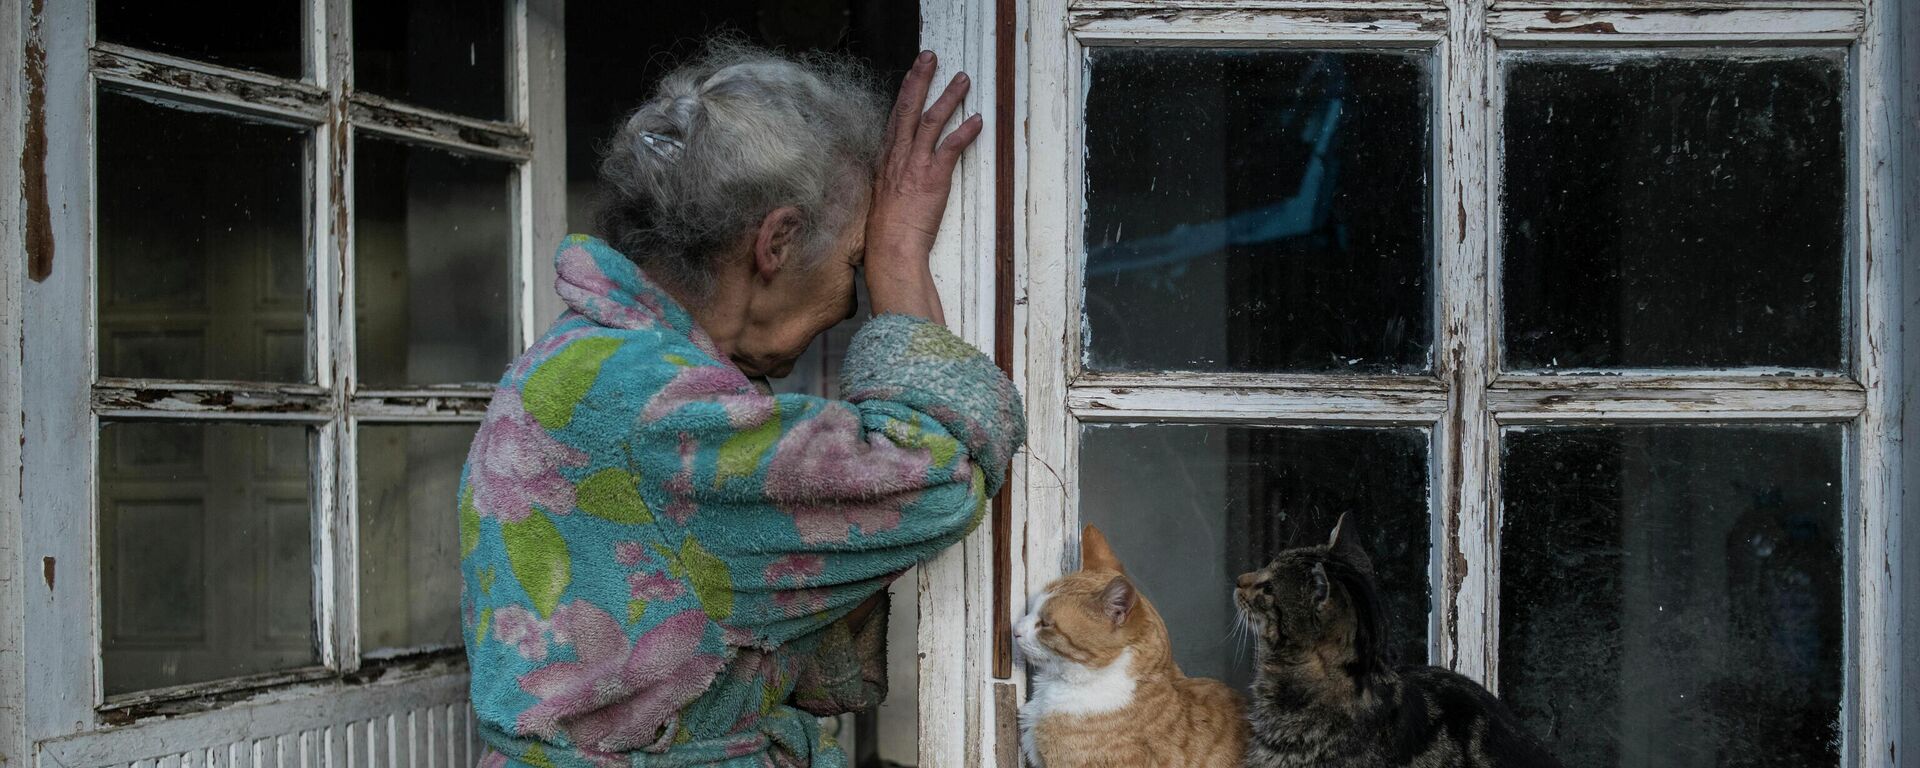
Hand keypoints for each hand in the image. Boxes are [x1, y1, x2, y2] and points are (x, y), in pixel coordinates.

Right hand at [865, 50, 982, 324]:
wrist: (891, 252)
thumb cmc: (886, 235)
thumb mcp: (880, 202)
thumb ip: (889, 183)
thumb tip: (895, 178)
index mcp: (885, 163)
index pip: (894, 119)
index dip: (904, 93)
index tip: (911, 73)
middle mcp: (897, 159)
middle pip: (907, 109)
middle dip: (919, 80)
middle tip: (929, 57)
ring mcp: (914, 167)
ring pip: (930, 122)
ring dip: (947, 98)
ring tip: (962, 80)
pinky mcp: (932, 179)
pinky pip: (949, 148)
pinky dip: (964, 133)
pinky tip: (977, 120)